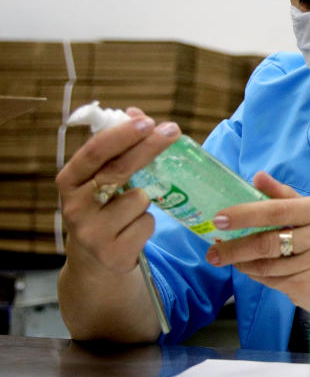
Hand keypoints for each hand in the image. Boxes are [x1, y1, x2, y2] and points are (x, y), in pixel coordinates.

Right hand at [56, 107, 181, 272]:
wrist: (94, 262)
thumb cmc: (103, 210)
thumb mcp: (102, 181)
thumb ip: (118, 150)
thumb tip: (137, 113)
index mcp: (69, 181)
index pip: (94, 152)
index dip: (121, 135)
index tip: (147, 121)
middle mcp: (74, 206)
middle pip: (118, 170)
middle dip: (149, 147)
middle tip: (172, 131)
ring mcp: (91, 232)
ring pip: (139, 199)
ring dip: (146, 199)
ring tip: (131, 212)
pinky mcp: (112, 253)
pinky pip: (146, 224)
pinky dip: (147, 223)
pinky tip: (132, 231)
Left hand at [205, 171, 309, 310]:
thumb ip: (286, 197)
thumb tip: (256, 177)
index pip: (277, 210)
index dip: (245, 214)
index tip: (220, 219)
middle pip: (267, 242)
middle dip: (234, 248)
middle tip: (213, 251)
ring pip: (267, 266)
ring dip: (243, 264)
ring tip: (230, 260)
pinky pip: (274, 282)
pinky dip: (259, 277)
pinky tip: (253, 271)